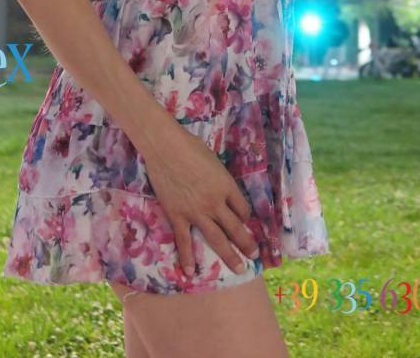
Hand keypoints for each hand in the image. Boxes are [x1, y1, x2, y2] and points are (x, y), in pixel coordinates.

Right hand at [143, 125, 259, 276]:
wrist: (166, 148)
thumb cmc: (190, 147)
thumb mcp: (214, 160)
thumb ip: (219, 177)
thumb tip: (220, 185)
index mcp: (226, 186)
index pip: (243, 208)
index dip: (246, 217)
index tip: (244, 221)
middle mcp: (215, 203)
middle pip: (235, 228)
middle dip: (247, 243)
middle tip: (254, 255)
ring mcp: (196, 212)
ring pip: (217, 239)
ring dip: (229, 255)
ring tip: (239, 269)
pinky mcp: (178, 216)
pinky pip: (184, 241)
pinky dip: (188, 258)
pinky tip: (191, 272)